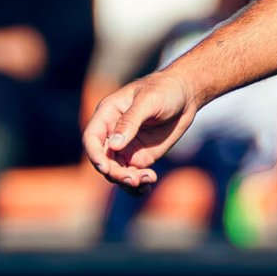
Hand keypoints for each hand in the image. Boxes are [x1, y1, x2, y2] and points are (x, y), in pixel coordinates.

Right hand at [84, 68, 200, 188]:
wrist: (184, 96)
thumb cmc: (164, 90)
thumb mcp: (147, 101)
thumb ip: (130, 122)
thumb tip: (114, 145)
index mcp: (107, 115)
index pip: (92, 139)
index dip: (94, 155)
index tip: (105, 168)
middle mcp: (112, 134)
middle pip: (103, 160)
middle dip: (115, 173)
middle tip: (134, 179)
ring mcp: (125, 148)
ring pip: (116, 172)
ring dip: (127, 181)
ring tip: (148, 179)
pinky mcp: (139, 157)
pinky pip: (132, 175)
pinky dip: (137, 184)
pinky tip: (149, 184)